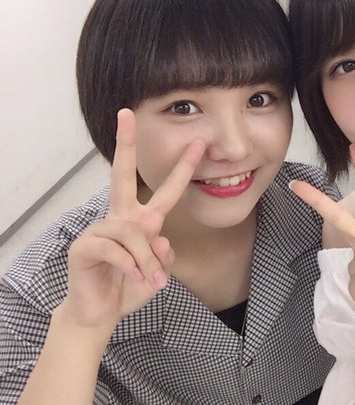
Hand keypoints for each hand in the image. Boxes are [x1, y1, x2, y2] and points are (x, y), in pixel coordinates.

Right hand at [61, 109, 204, 330]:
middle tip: (126, 115)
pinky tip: (133, 277)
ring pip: (133, 232)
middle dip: (125, 144)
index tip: (197, 143)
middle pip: (123, 175)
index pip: (164, 190)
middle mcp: (121, 218)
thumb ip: (164, 254)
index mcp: (142, 221)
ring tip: (148, 279)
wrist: (102, 312)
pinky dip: (130, 266)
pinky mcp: (85, 246)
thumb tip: (160, 240)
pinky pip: (116, 249)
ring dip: (145, 260)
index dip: (182, 168)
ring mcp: (101, 229)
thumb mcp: (159, 271)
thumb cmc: (130, 286)